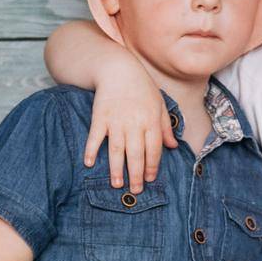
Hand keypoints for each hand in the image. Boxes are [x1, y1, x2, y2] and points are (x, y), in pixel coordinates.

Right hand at [82, 64, 174, 191]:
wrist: (119, 70)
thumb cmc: (142, 89)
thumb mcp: (159, 105)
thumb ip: (165, 127)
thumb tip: (173, 146)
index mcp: (151, 121)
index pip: (154, 149)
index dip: (152, 166)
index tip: (149, 179)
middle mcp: (134, 123)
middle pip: (136, 154)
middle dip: (136, 174)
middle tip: (135, 190)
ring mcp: (116, 120)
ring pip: (117, 149)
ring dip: (116, 168)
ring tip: (117, 184)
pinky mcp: (100, 117)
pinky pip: (95, 136)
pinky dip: (91, 149)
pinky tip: (89, 163)